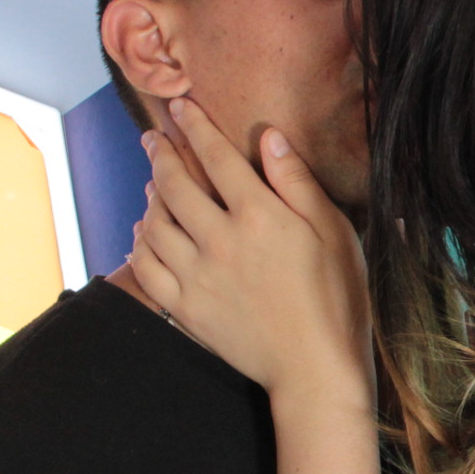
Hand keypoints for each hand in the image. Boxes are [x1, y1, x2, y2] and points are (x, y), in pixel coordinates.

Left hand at [129, 97, 369, 416]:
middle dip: (161, 154)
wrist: (314, 367)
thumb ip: (296, 182)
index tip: (180, 107)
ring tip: (151, 184)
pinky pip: (146, 267)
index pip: (217, 157)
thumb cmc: (336, 297)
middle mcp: (220, 240)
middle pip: (175, 185)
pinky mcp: (185, 308)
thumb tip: (269, 137)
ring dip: (149, 195)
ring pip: (154, 223)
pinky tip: (142, 233)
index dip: (195, 127)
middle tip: (153, 137)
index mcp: (259, 216)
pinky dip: (139, 243)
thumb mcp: (333, 231)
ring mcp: (197, 276)